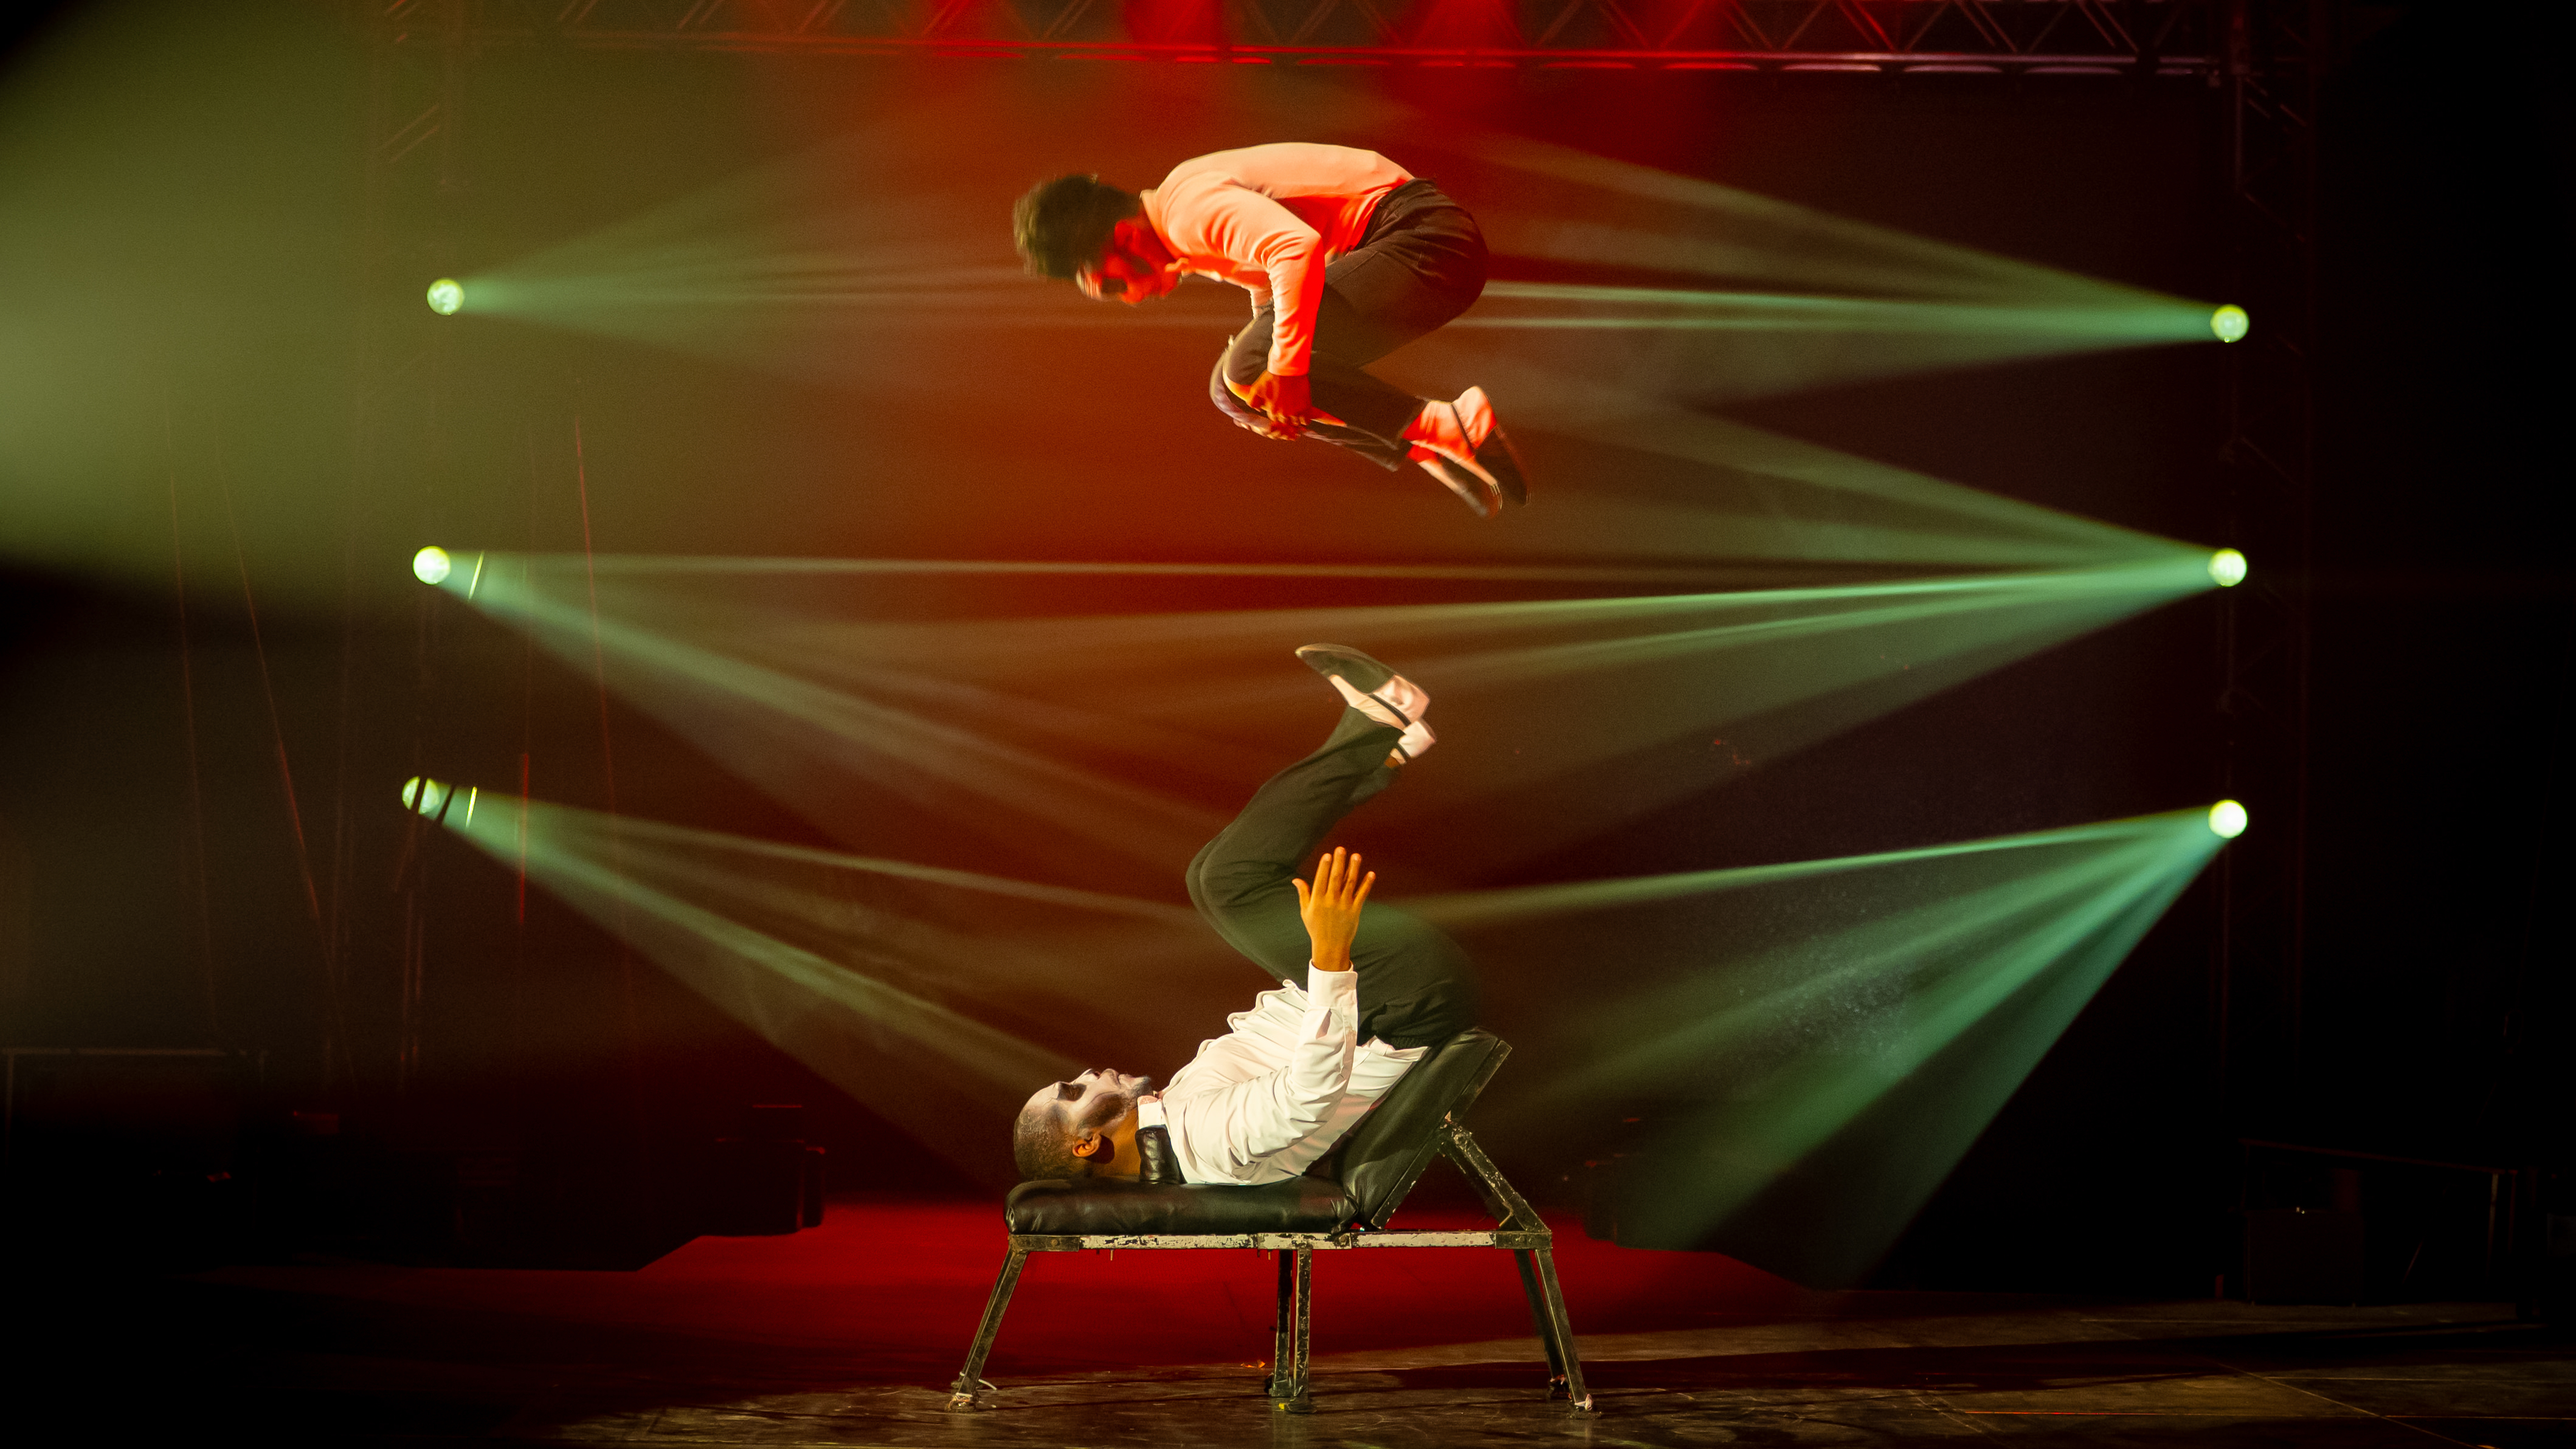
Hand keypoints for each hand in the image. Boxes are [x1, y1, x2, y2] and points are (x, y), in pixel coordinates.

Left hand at [1243, 370, 1312, 432]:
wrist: (1287, 368)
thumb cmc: (1271, 377)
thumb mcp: (1256, 389)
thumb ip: (1252, 402)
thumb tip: (1258, 410)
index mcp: (1272, 411)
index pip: (1274, 421)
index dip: (1277, 416)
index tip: (1280, 410)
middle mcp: (1283, 414)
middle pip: (1285, 423)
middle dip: (1286, 418)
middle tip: (1288, 410)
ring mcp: (1295, 412)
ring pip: (1295, 423)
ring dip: (1295, 419)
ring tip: (1295, 411)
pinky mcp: (1305, 408)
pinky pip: (1306, 421)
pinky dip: (1305, 419)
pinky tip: (1303, 413)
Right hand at [1292, 846, 1373, 971]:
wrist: (1330, 946)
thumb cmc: (1316, 928)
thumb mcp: (1306, 911)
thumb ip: (1303, 893)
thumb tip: (1296, 879)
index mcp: (1317, 900)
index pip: (1321, 879)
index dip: (1324, 866)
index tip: (1328, 855)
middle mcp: (1331, 901)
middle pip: (1336, 878)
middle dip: (1339, 862)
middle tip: (1341, 849)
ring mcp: (1344, 906)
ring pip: (1350, 883)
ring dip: (1354, 868)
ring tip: (1356, 856)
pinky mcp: (1355, 911)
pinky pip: (1362, 895)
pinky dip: (1367, 884)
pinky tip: (1371, 874)